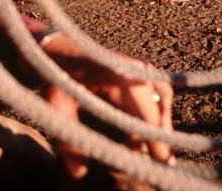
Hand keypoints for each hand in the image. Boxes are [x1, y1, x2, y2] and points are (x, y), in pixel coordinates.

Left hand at [40, 33, 174, 182]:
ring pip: (162, 101)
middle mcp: (136, 70)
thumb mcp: (55, 109)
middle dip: (160, 139)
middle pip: (157, 112)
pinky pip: (159, 92)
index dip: (150, 146)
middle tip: (165, 165)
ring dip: (161, 124)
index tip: (157, 167)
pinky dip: (158, 111)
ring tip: (159, 150)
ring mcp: (142, 66)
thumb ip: (68, 141)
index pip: (142, 120)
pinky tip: (151, 128)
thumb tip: (81, 174)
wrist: (59, 47)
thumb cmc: (55, 77)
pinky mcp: (142, 66)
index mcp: (119, 79)